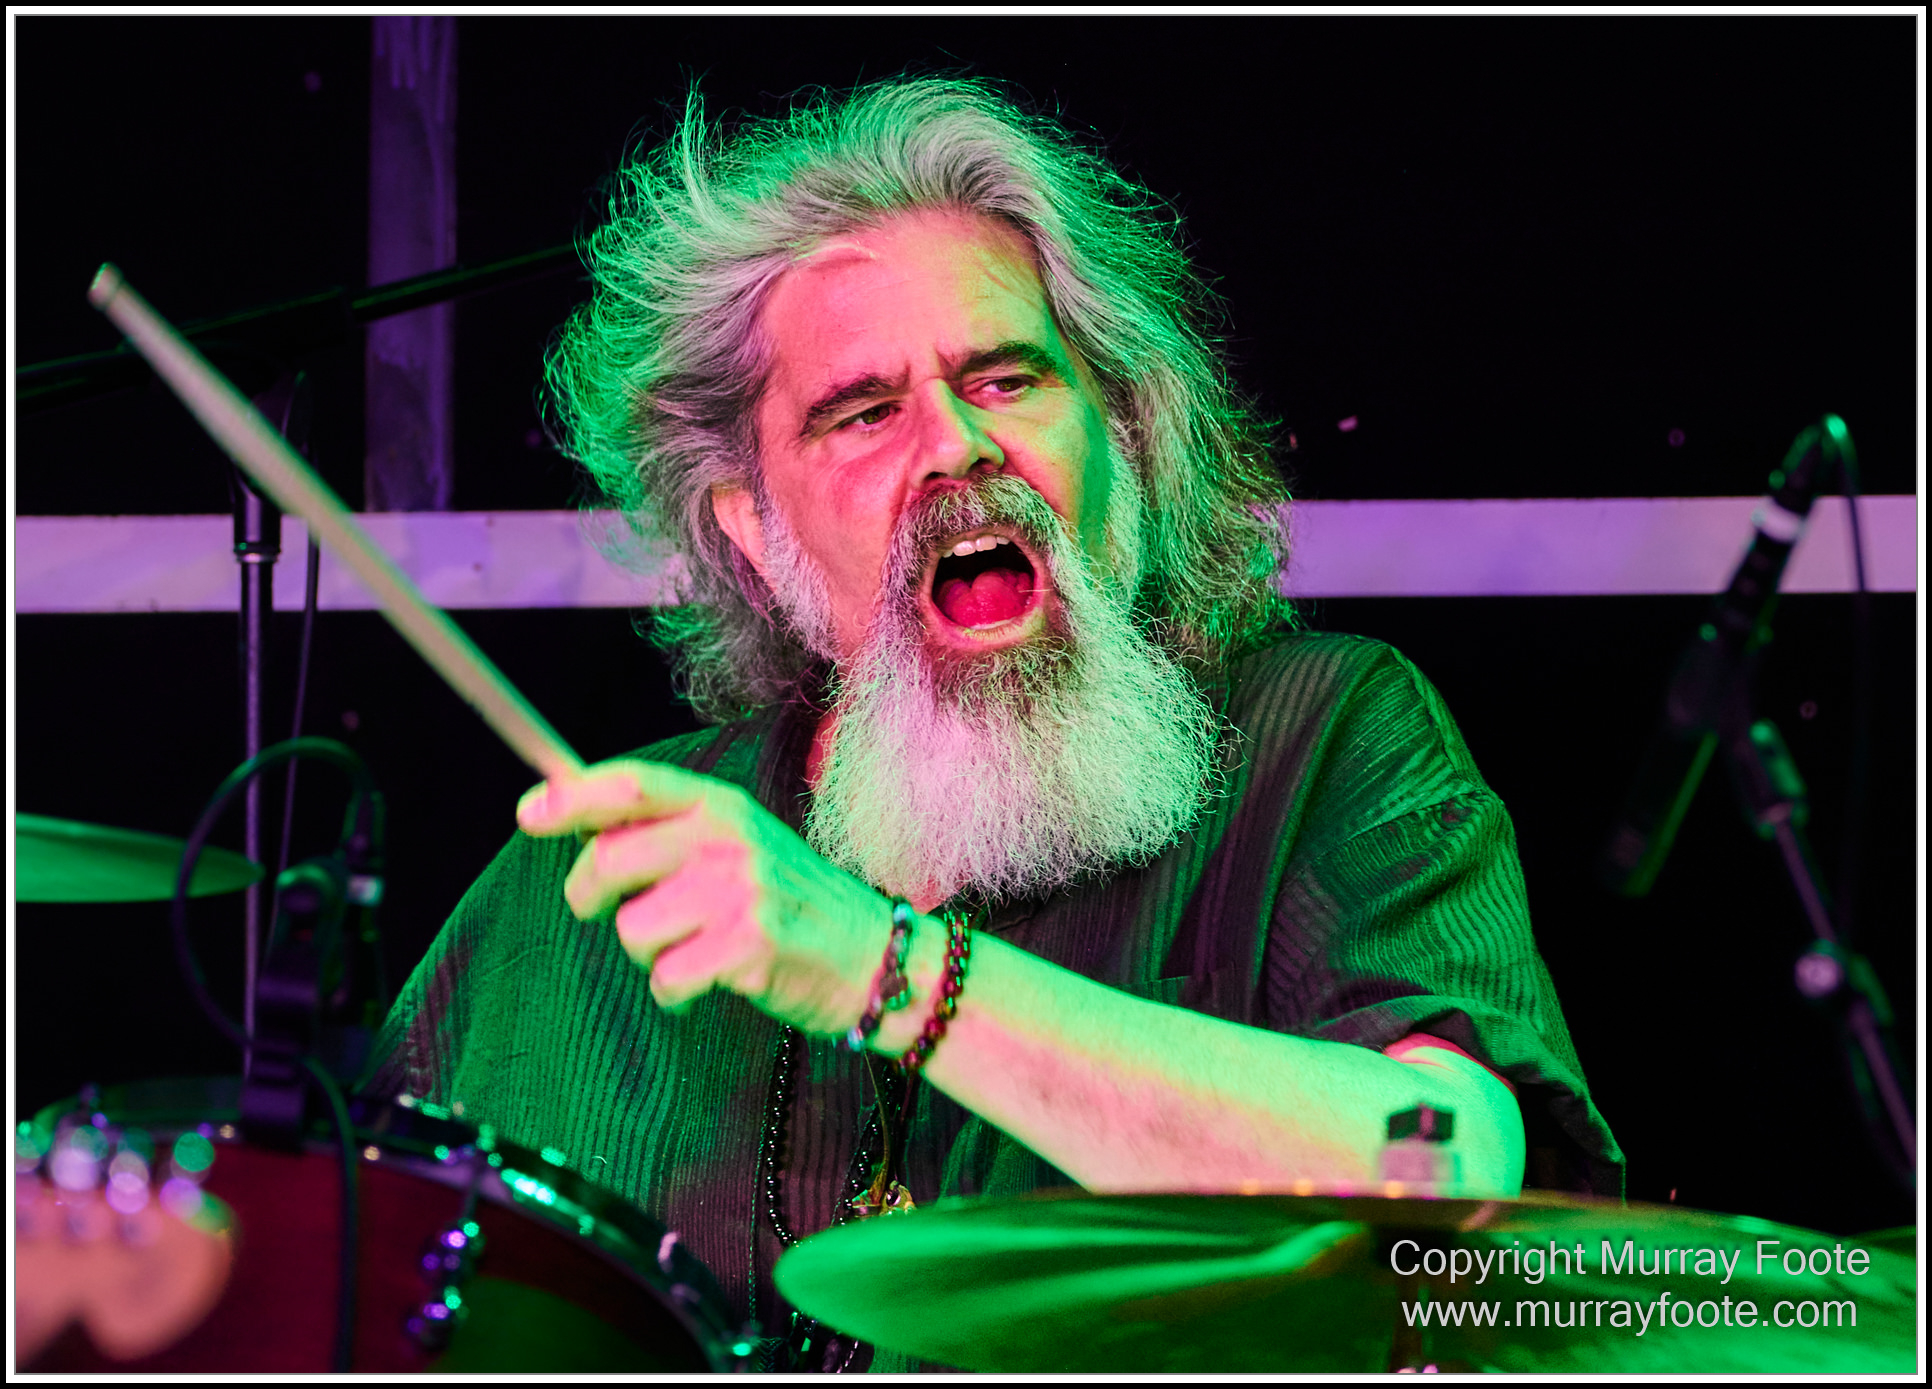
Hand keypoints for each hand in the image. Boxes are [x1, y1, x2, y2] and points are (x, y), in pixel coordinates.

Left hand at [516, 759, 893, 1033]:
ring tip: (693, 949)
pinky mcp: (751, 944)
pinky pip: (665, 978)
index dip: (571, 798)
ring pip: (630, 928)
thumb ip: (667, 830)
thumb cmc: (790, 902)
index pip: (631, 784)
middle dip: (589, 896)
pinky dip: (675, 993)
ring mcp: (742, 889)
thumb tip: (574, 817)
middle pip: (609, 859)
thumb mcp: (736, 845)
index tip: (527, 815)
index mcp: (719, 803)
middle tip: (609, 913)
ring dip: (647, 953)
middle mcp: (729, 836)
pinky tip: (710, 981)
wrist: (876, 957)